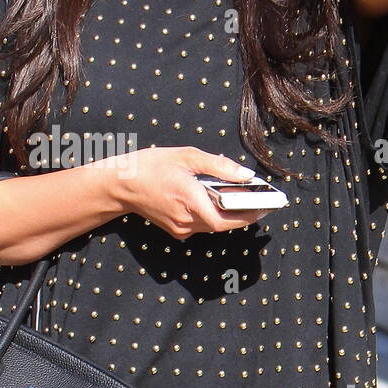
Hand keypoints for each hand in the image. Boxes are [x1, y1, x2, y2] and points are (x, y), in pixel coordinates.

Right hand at [109, 145, 270, 238]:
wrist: (121, 185)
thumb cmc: (151, 166)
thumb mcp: (187, 157)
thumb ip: (219, 166)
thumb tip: (246, 176)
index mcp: (190, 201)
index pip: (228, 219)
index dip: (249, 216)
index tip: (267, 206)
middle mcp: (186, 220)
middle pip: (223, 224)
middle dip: (243, 214)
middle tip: (260, 202)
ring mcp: (180, 228)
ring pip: (213, 226)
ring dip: (229, 215)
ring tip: (242, 198)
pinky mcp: (175, 230)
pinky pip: (202, 225)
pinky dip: (214, 215)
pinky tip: (217, 200)